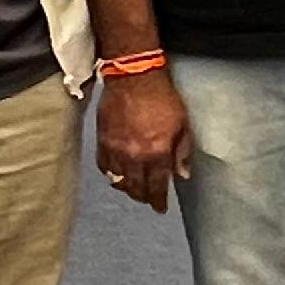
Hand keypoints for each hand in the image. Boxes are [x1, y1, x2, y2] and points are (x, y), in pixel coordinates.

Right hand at [94, 69, 191, 211]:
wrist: (134, 77)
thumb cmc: (162, 97)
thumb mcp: (182, 124)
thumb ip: (182, 152)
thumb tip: (182, 175)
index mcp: (157, 153)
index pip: (157, 187)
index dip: (158, 201)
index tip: (161, 208)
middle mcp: (134, 156)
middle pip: (136, 188)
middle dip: (144, 197)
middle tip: (149, 200)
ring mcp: (116, 150)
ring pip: (119, 181)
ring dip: (127, 189)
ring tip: (134, 189)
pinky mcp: (102, 141)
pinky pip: (104, 167)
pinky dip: (111, 174)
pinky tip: (117, 174)